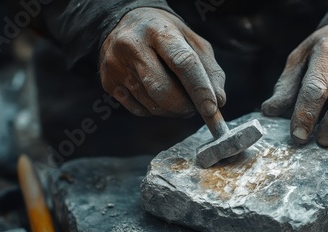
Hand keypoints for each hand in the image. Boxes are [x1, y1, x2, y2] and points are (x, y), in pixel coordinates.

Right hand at [100, 8, 225, 117]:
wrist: (126, 24)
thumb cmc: (166, 35)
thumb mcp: (192, 41)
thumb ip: (210, 69)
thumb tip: (218, 101)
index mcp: (158, 30)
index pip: (183, 62)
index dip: (199, 89)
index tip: (212, 109)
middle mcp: (132, 46)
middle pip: (162, 89)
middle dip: (185, 106)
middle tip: (197, 108)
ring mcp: (116, 65)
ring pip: (151, 104)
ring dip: (173, 111)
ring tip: (181, 102)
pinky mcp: (109, 82)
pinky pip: (139, 110)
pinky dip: (157, 112)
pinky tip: (161, 99)